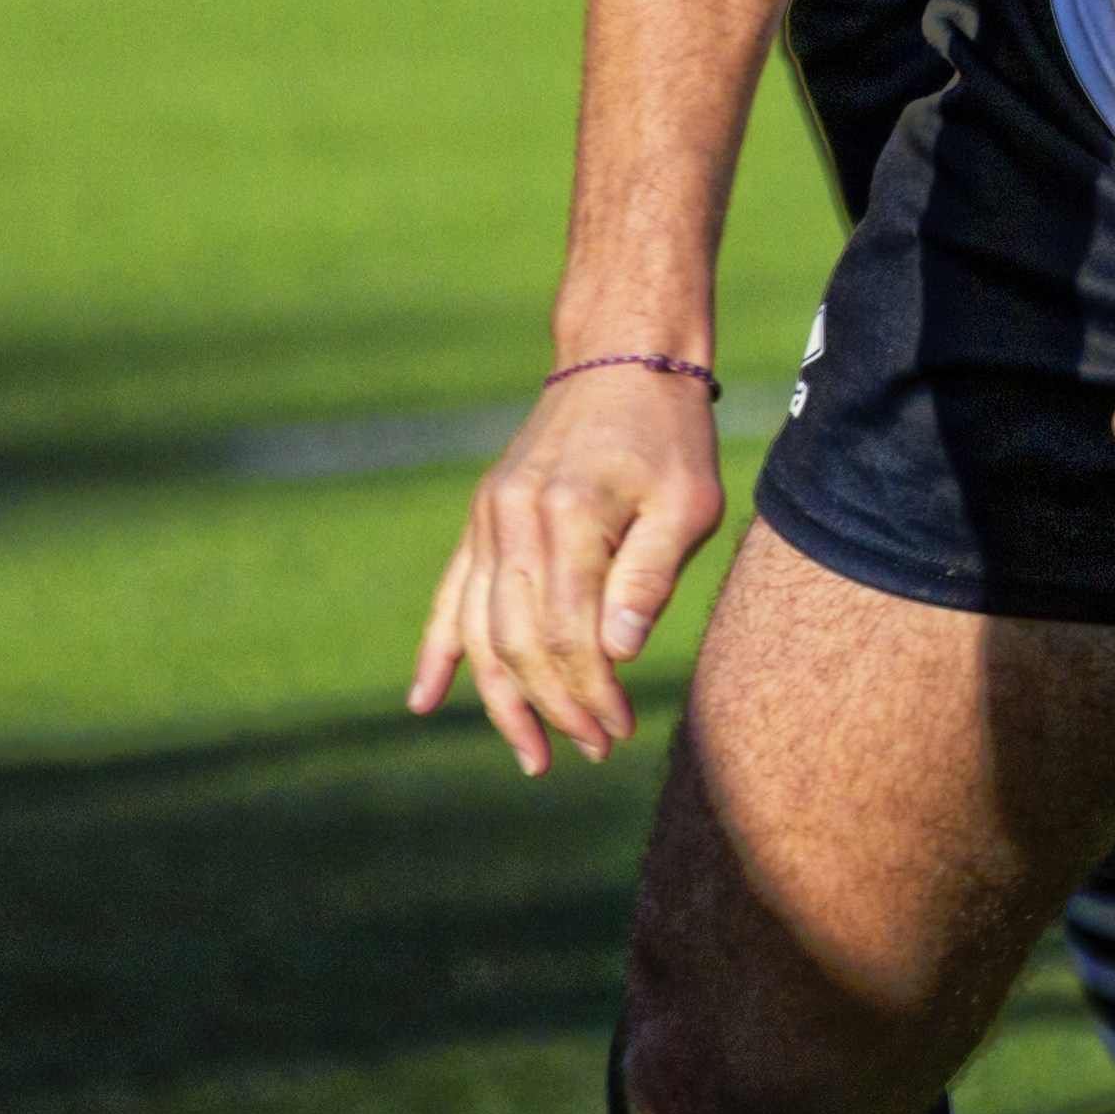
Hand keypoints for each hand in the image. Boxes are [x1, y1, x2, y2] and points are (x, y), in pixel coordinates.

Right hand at [409, 364, 730, 773]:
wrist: (623, 359)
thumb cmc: (670, 435)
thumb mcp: (690, 500)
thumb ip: (650, 575)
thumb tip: (616, 653)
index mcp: (568, 516)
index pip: (569, 634)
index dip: (591, 693)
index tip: (619, 730)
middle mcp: (513, 520)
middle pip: (520, 643)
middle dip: (555, 707)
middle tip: (594, 748)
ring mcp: (488, 520)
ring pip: (479, 632)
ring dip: (502, 700)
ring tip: (533, 755)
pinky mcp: (481, 519)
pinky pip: (448, 596)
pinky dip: (437, 652)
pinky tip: (424, 701)